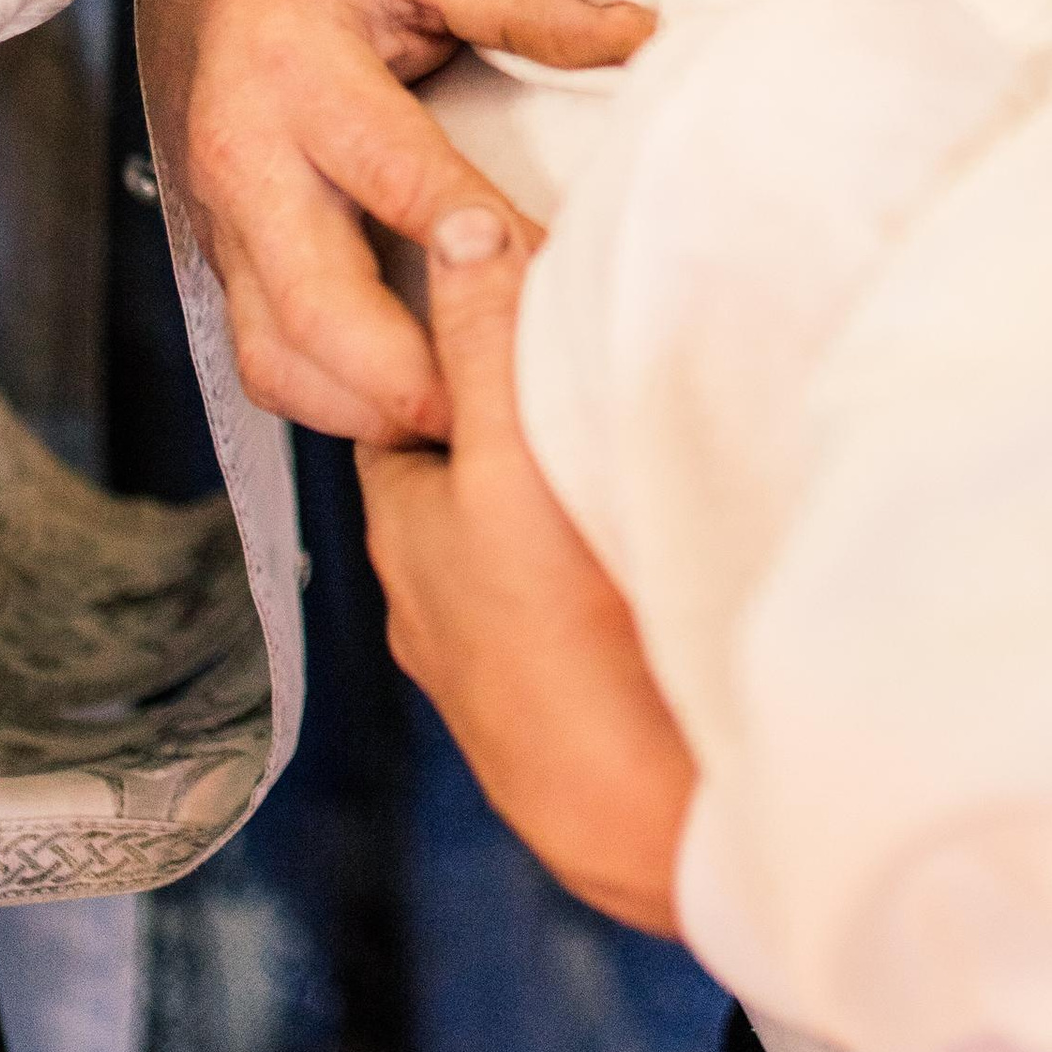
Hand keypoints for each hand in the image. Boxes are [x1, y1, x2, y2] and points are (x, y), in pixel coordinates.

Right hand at [138, 0, 650, 441]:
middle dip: (410, 379)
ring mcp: (223, 226)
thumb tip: (637, 32)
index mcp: (297, 74)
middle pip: (315, 307)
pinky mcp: (220, 266)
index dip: (479, 245)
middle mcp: (248, 163)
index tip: (557, 286)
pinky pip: (265, 360)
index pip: (398, 177)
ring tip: (468, 422)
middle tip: (503, 408)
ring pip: (276, 359)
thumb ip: (520, 1)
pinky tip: (411, 405)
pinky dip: (336, 403)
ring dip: (371, 412)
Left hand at [359, 203, 692, 933]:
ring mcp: (498, 678)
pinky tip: (648, 574)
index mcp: (410, 536)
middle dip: (504, 437)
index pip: (403, 417)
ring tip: (620, 466)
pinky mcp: (563, 725)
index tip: (496, 312)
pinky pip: (567, 627)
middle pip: (460, 490)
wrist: (641, 822)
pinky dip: (591, 591)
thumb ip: (488, 342)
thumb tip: (458, 229)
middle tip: (576, 376)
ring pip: (513, 564)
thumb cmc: (562, 636)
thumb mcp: (511, 458)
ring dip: (551, 519)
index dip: (440, 362)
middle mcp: (434, 611)